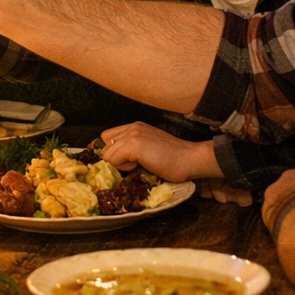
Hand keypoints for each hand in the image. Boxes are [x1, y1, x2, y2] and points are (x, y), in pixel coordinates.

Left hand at [100, 123, 220, 182]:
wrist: (190, 159)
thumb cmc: (174, 159)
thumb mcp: (149, 148)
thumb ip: (133, 149)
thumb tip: (116, 161)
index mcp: (135, 127)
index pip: (107, 138)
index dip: (113, 152)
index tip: (127, 161)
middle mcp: (131, 128)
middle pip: (104, 146)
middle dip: (114, 159)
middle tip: (133, 165)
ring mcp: (132, 135)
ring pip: (107, 154)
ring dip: (119, 164)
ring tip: (139, 165)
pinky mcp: (134, 145)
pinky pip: (113, 160)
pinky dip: (124, 167)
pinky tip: (140, 166)